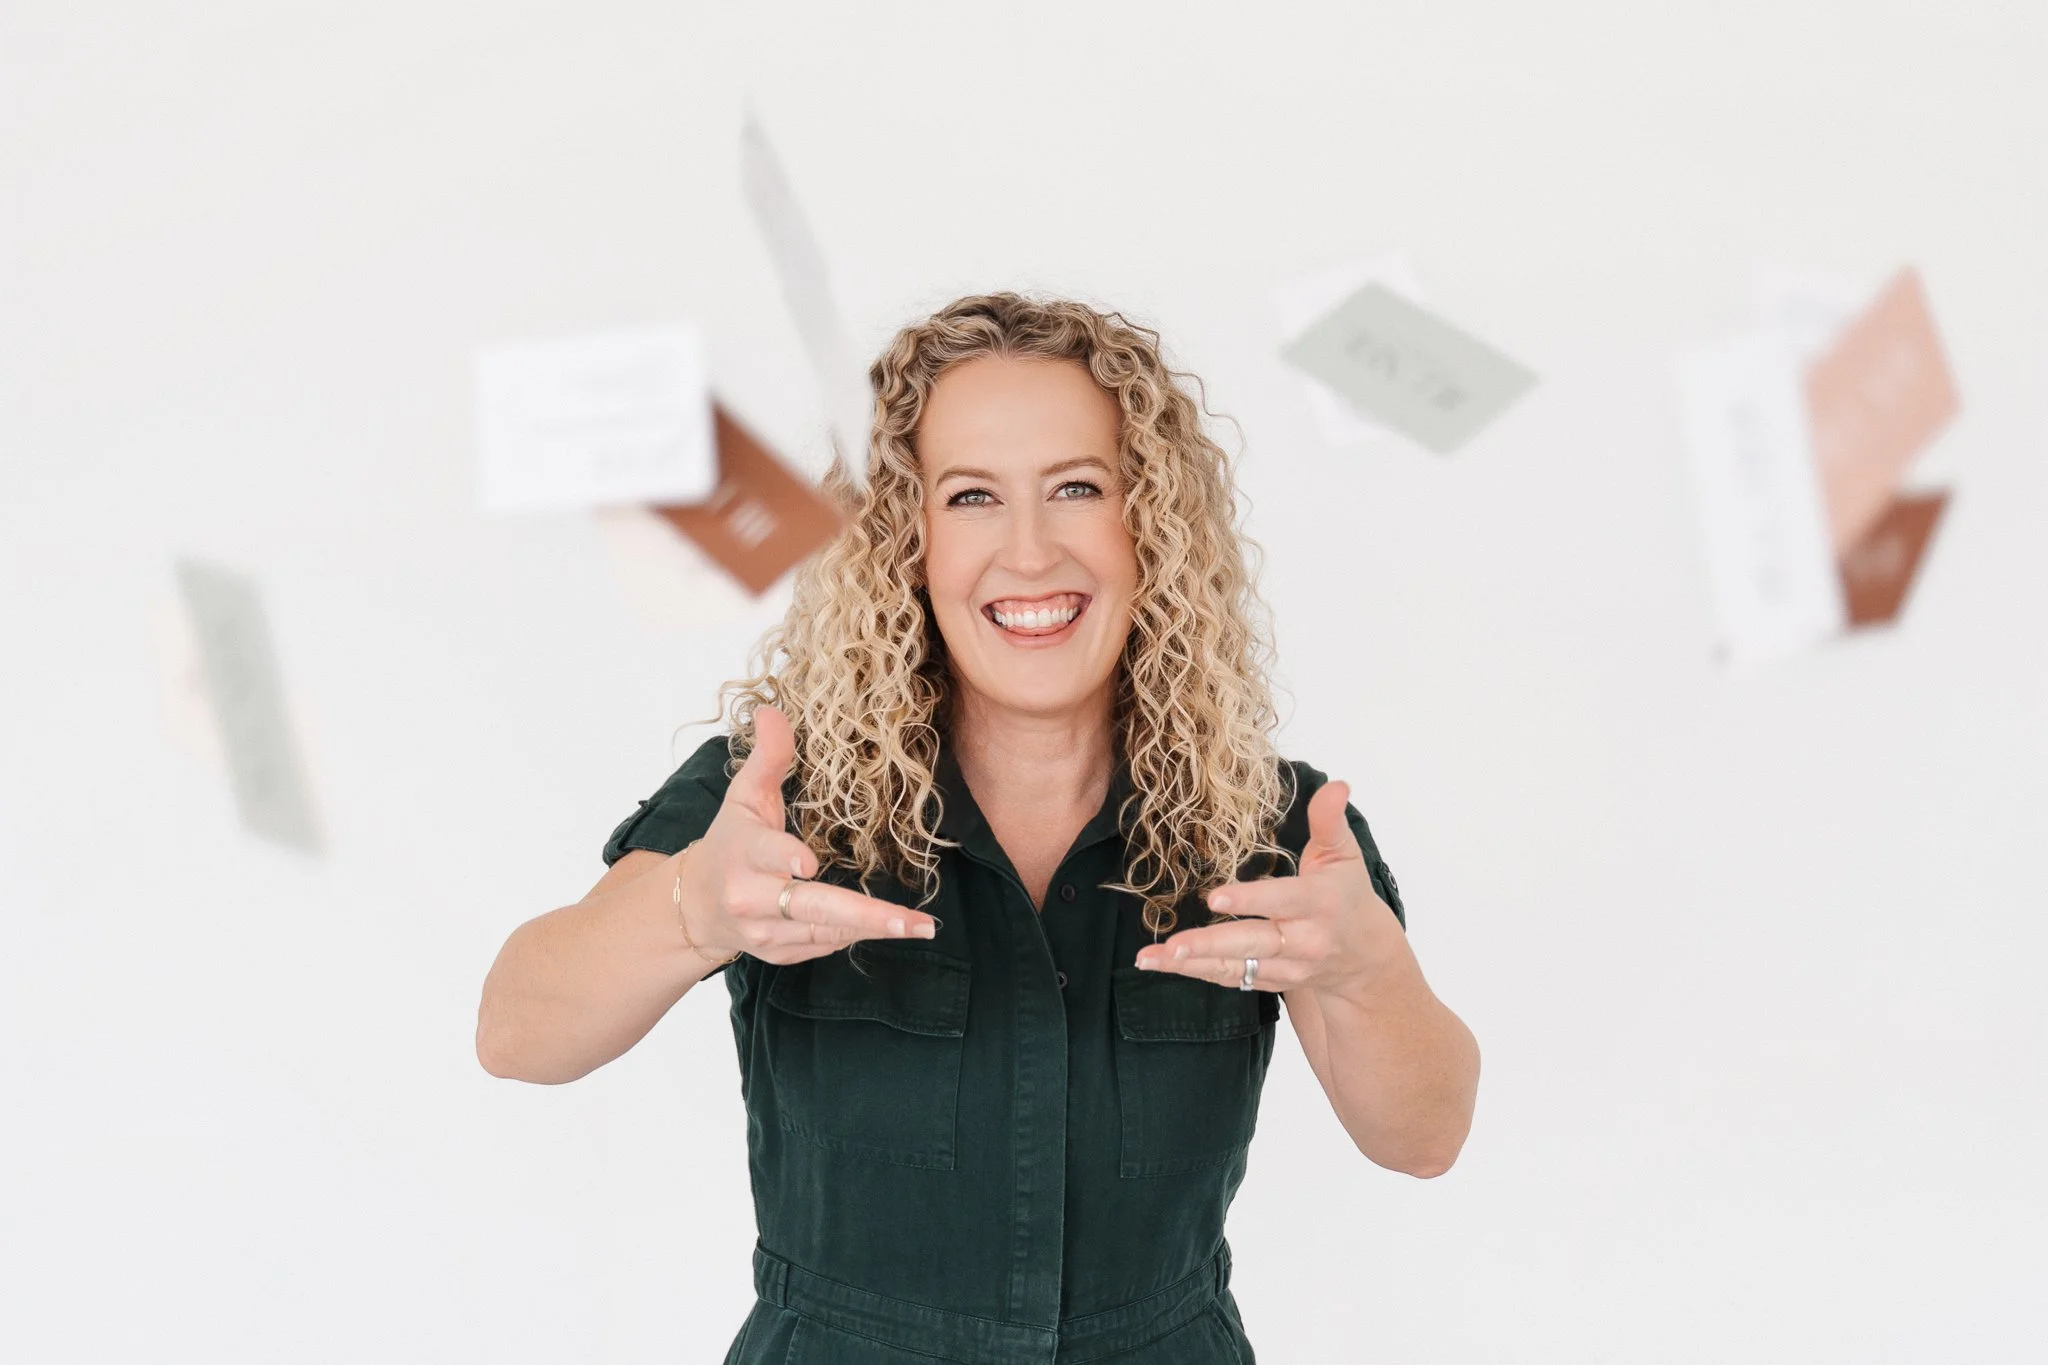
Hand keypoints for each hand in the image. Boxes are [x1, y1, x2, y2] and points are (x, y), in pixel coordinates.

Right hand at [675, 704, 937, 963]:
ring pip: (825, 932)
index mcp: (745, 853)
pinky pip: (822, 946)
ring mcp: (765, 932)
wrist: (695, 905)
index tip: (808, 863)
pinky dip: (851, 936)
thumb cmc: (730, 841)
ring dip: (873, 929)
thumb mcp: (744, 796)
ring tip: (918, 926)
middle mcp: (752, 898)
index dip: (786, 858)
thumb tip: (772, 711)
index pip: (767, 854)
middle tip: (913, 922)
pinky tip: (883, 928)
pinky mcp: (777, 953)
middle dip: (865, 916)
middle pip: (811, 908)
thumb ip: (767, 757)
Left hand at [1132, 779, 1404, 996]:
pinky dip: (1195, 973)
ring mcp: (1286, 967)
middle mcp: (1303, 941)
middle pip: (1253, 943)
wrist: (1364, 957)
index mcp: (1319, 904)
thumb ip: (1330, 821)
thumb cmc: (1346, 895)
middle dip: (1211, 945)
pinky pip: (1230, 978)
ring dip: (1190, 964)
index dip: (1250, 900)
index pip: (1282, 901)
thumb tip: (1336, 785)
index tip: (1214, 898)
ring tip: (1150, 958)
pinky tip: (1160, 963)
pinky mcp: (1270, 981)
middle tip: (1173, 944)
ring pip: (1235, 967)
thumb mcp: (1344, 855)